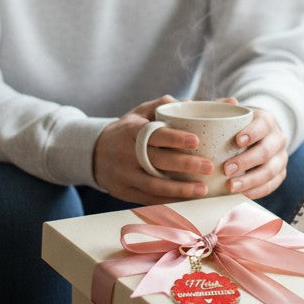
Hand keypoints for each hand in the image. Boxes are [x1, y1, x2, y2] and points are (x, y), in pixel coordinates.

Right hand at [93, 96, 214, 204]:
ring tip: (203, 189)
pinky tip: (187, 200)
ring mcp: (124, 175)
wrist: (93, 153)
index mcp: (131, 131)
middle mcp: (126, 154)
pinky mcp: (124, 192)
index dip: (175, 138)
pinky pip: (149, 199)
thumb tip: (191, 103)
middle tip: (209, 166)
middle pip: (157, 161)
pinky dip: (169, 201)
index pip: (154, 135)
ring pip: (154, 185)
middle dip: (185, 165)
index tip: (196, 140)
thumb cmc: (126, 131)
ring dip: (180, 189)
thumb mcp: (138, 113)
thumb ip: (162, 106)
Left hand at [220, 103, 287, 200]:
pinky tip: (241, 195)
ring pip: (270, 171)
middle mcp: (278, 138)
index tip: (237, 141)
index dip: (252, 133)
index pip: (263, 125)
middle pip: (266, 151)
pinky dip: (256, 191)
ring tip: (230, 187)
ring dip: (250, 181)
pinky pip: (271, 186)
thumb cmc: (235, 126)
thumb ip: (224, 107)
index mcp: (266, 120)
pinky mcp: (280, 175)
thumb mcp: (230, 113)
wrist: (254, 138)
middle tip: (226, 169)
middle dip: (247, 161)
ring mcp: (281, 158)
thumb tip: (230, 102)